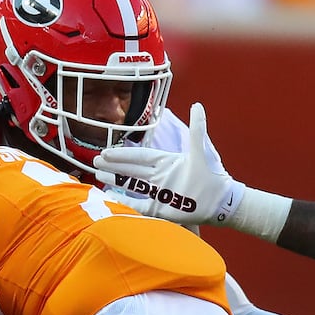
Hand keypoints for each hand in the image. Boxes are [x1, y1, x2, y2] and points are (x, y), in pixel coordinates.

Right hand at [93, 103, 244, 225]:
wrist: (221, 202)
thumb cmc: (212, 176)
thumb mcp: (202, 152)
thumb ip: (197, 129)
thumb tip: (197, 105)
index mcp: (166, 162)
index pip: (140, 156)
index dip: (123, 154)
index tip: (106, 152)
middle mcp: (159, 176)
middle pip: (131, 170)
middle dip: (113, 166)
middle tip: (94, 162)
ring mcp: (159, 192)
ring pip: (132, 185)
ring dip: (115, 181)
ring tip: (97, 176)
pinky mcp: (161, 208)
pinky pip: (139, 205)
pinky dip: (126, 202)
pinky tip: (112, 198)